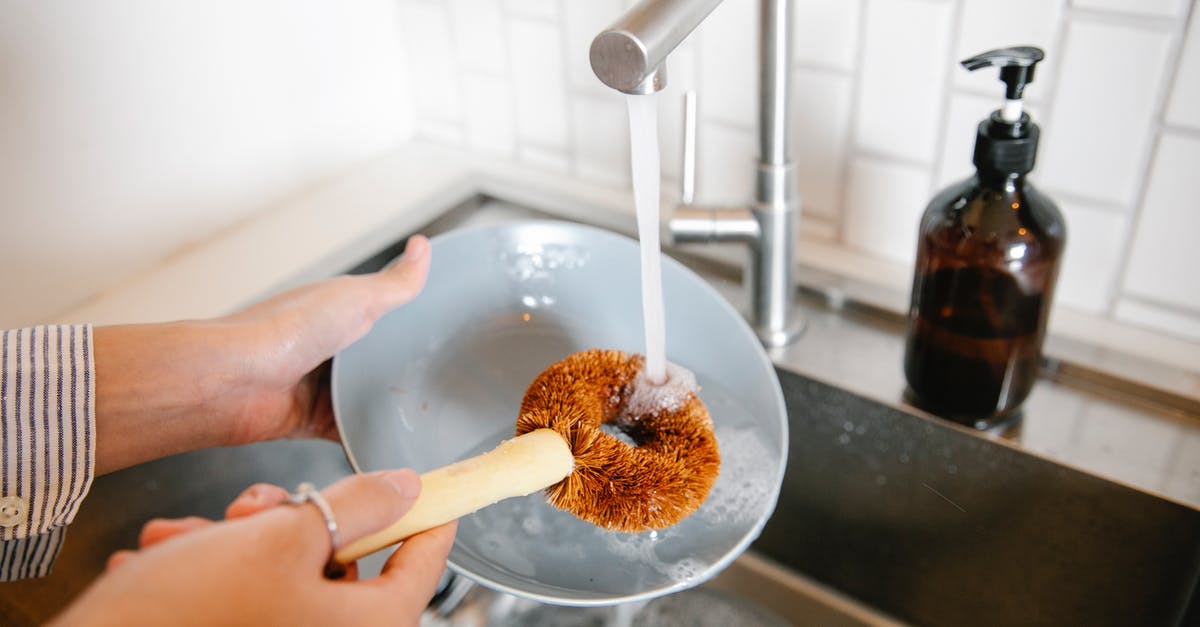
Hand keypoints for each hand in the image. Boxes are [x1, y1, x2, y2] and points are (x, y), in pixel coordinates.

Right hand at [57, 470, 456, 625]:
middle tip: (251, 508)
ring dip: (234, 541)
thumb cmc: (188, 610)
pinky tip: (167, 559)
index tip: (431, 492)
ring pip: (279, 572)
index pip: (421, 566)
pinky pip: (239, 596)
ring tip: (189, 538)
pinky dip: (206, 569)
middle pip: (338, 561)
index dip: (427, 519)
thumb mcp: (281, 536)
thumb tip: (405, 488)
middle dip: (287, 523)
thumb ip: (355, 506)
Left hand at [93, 235, 431, 473]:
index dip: (417, 323)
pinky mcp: (315, 421)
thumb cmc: (286, 329)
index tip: (453, 334)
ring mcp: (323, 386)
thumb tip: (424, 247)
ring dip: (391, 406)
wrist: (234, 381)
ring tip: (436, 417)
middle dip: (409, 371)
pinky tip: (400, 443)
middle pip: (382, 361)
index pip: (388, 314)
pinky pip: (352, 432)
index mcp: (340, 311)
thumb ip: (395, 284)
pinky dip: (371, 438)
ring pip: (370, 398)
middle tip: (454, 382)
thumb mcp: (354, 297)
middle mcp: (332, 348)